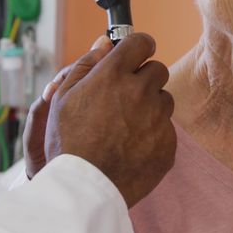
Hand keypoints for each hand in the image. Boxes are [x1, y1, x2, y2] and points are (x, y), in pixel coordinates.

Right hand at [26, 33, 175, 207]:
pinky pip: (166, 129)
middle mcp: (140, 91)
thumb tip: (105, 42)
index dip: (137, 47)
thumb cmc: (68, 142)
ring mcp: (158, 119)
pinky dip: (153, 134)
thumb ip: (86, 64)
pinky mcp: (168, 144)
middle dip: (143, 79)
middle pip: (157, 70)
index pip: (142, 42)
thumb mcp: (63, 97)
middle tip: (124, 98)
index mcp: (114, 75)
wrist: (85, 189)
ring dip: (150, 107)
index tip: (134, 55)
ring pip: (164, 100)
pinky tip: (131, 147)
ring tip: (124, 127)